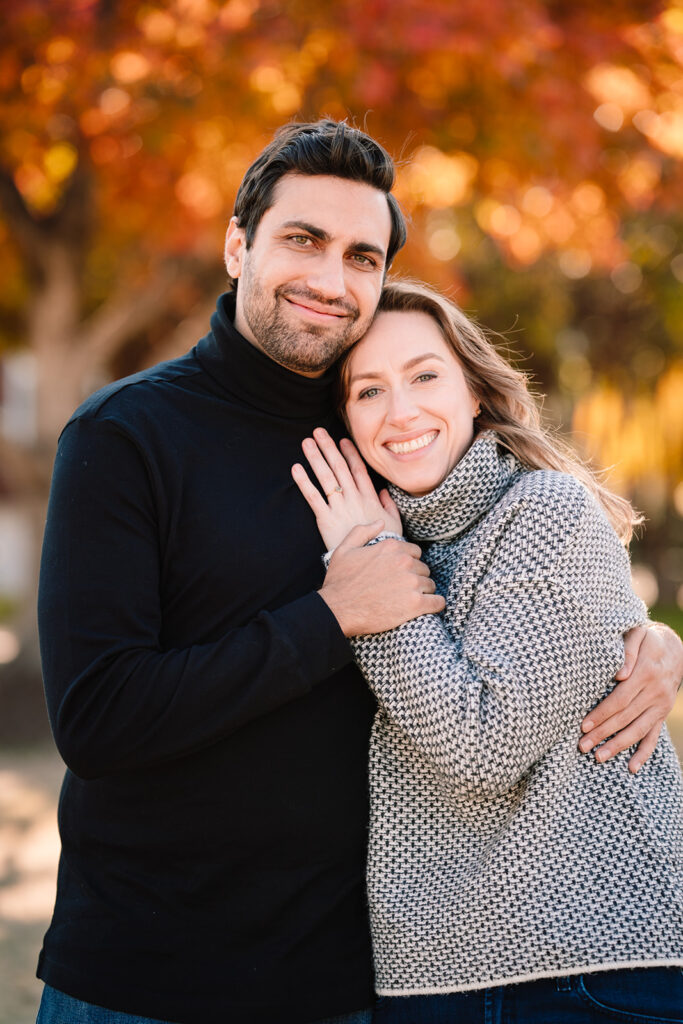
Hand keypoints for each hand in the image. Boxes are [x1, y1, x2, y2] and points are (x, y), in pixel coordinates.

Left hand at [291, 427, 401, 549]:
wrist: (370, 560)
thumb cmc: (383, 543)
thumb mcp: (394, 523)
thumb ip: (389, 505)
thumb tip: (384, 491)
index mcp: (369, 497)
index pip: (357, 469)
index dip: (349, 453)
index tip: (342, 439)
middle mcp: (353, 498)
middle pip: (339, 467)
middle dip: (328, 447)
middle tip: (318, 431)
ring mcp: (339, 507)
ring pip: (325, 477)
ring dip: (315, 458)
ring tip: (306, 442)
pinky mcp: (326, 519)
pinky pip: (313, 497)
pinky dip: (303, 482)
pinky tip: (296, 468)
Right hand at [319, 521, 444, 635]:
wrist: (337, 610)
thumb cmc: (339, 582)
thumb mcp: (344, 550)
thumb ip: (362, 531)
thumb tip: (380, 522)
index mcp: (391, 547)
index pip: (415, 552)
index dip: (408, 563)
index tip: (399, 574)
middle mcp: (404, 561)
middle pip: (423, 568)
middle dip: (415, 578)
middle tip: (401, 590)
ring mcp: (411, 582)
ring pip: (430, 585)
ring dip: (423, 592)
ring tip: (407, 601)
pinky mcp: (416, 604)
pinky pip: (438, 602)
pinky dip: (434, 605)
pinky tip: (426, 608)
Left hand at [579, 622, 682, 771]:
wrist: (674, 648)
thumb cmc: (646, 640)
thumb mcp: (637, 635)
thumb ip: (627, 651)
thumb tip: (619, 674)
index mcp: (646, 673)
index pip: (620, 699)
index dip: (602, 714)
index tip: (583, 726)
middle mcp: (655, 692)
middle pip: (626, 717)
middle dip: (603, 733)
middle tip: (582, 746)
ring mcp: (660, 705)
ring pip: (638, 730)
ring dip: (618, 746)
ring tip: (598, 757)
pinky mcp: (662, 714)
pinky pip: (654, 736)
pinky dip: (644, 753)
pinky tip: (631, 767)